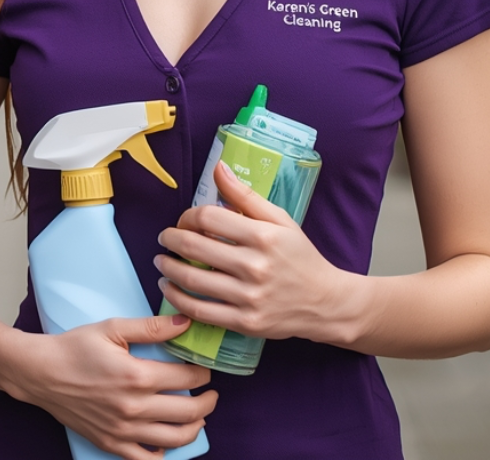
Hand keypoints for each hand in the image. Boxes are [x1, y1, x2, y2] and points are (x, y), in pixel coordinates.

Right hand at [1, 314, 215, 459]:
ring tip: (198, 417)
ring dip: (195, 428)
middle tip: (210, 394)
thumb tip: (185, 323)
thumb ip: (151, 327)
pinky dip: (164, 453)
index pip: (188, 378)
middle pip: (190, 412)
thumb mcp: (111, 328)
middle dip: (208, 402)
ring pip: (176, 439)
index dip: (203, 373)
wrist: (40, 373)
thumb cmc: (73, 348)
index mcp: (137, 376)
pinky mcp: (111, 443)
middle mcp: (134, 408)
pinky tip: (167, 440)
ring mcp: (123, 430)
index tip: (203, 368)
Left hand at [154, 161, 359, 343]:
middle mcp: (255, 266)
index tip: (183, 221)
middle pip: (194, 247)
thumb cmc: (300, 257)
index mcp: (262, 236)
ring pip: (192, 280)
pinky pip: (200, 310)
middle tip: (165, 238)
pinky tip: (169, 288)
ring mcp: (249, 297)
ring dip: (167, 268)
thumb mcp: (280, 220)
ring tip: (162, 261)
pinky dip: (177, 299)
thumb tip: (218, 168)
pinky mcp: (245, 322)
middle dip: (170, 240)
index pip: (207, 218)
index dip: (187, 217)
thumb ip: (245, 195)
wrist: (327, 303)